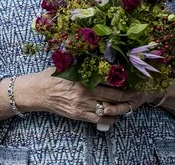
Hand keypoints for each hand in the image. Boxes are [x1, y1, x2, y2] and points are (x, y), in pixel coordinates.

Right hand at [17, 68, 139, 125]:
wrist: (37, 92)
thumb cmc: (52, 76)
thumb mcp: (67, 65)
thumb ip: (82, 61)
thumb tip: (98, 53)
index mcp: (82, 78)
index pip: (108, 80)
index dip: (122, 81)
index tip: (132, 80)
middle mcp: (84, 93)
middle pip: (112, 96)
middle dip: (127, 96)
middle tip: (137, 94)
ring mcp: (81, 105)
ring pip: (107, 109)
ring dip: (120, 109)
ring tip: (130, 106)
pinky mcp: (78, 115)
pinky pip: (98, 120)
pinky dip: (109, 120)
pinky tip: (116, 117)